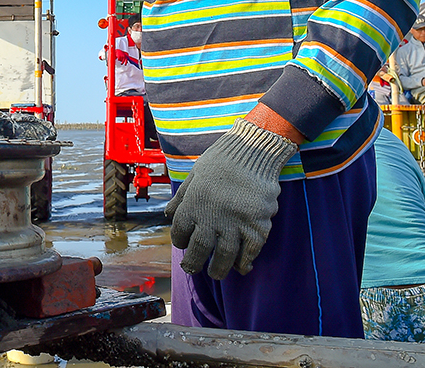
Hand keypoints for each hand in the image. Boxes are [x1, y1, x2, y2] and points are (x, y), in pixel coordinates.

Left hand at [164, 118, 297, 278]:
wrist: (252, 151)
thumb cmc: (221, 162)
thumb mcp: (194, 176)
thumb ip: (181, 198)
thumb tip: (168, 215)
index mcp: (192, 204)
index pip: (180, 233)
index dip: (180, 241)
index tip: (184, 244)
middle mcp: (211, 217)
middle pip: (199, 251)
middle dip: (193, 264)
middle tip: (193, 268)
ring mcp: (235, 223)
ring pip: (224, 258)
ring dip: (219, 270)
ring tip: (216, 273)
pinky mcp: (257, 226)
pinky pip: (250, 252)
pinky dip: (245, 263)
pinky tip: (242, 266)